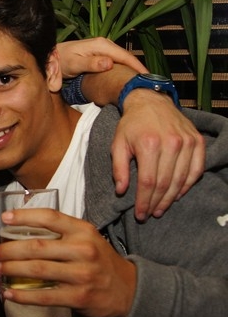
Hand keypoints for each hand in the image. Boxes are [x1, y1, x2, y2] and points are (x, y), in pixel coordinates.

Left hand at [0, 208, 136, 316]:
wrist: (127, 290)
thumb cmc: (98, 260)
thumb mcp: (87, 238)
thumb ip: (61, 232)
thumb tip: (20, 230)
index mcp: (83, 230)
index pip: (50, 218)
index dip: (25, 217)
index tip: (4, 219)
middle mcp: (83, 250)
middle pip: (37, 247)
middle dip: (9, 249)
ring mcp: (82, 274)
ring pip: (38, 270)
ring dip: (12, 269)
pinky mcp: (79, 297)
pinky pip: (44, 296)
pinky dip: (23, 296)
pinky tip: (8, 293)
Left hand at [57, 37, 146, 77]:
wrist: (52, 57)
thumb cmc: (61, 60)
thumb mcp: (75, 63)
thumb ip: (91, 63)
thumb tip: (109, 63)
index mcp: (102, 45)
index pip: (125, 56)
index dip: (137, 67)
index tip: (147, 79)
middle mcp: (105, 45)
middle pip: (127, 58)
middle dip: (138, 70)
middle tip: (148, 84)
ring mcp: (104, 49)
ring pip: (123, 61)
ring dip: (132, 70)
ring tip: (141, 82)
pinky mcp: (101, 55)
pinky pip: (117, 62)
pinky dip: (124, 69)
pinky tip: (127, 78)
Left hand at [114, 90, 204, 219]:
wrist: (150, 101)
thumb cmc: (131, 125)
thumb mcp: (117, 144)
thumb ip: (118, 168)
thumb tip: (121, 191)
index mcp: (149, 144)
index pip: (148, 182)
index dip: (144, 201)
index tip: (140, 214)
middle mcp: (171, 143)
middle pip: (166, 183)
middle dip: (157, 203)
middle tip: (150, 215)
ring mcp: (187, 142)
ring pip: (182, 179)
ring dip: (172, 198)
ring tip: (161, 209)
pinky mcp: (197, 141)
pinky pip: (196, 169)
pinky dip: (188, 185)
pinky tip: (178, 194)